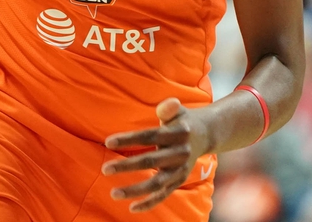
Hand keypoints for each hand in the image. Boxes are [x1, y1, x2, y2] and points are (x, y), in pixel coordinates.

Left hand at [102, 98, 211, 212]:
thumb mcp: (178, 111)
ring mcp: (181, 169)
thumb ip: (169, 108)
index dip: (129, 139)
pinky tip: (132, 208)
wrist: (207, 134)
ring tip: (114, 193)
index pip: (150, 136)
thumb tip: (169, 103)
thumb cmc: (182, 121)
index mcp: (179, 133)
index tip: (108, 142)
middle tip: (104, 169)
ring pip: (157, 183)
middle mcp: (181, 153)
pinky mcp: (180, 180)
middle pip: (151, 161)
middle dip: (127, 166)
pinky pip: (164, 194)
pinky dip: (149, 203)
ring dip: (135, 190)